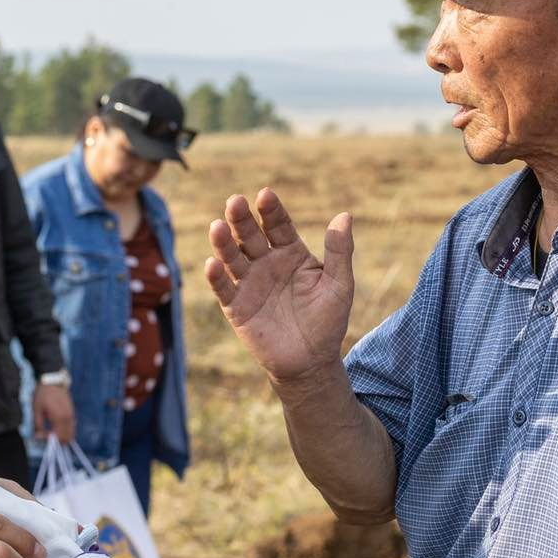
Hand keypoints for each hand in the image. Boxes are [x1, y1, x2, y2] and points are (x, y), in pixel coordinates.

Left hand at [33, 384, 76, 443]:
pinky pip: (72, 426)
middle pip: (67, 437)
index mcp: (59, 418)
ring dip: (62, 435)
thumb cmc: (43, 395)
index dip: (50, 440)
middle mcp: (68, 418)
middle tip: (46, 434)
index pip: (59, 437)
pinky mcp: (72, 412)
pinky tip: (57, 427)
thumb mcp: (36, 410)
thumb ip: (38, 425)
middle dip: (57, 440)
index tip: (40, 435)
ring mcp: (71, 415)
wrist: (53, 381)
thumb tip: (38, 437)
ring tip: (51, 431)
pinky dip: (66, 430)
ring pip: (71, 433)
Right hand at [205, 189, 354, 386]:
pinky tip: (213, 264)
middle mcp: (266, 263)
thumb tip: (344, 216)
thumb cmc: (328, 321)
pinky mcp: (236, 307)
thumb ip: (339, 251)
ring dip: (224, 242)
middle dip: (241, 219)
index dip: (271, 211)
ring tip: (217, 227)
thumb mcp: (338, 284)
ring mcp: (249, 284)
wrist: (311, 362)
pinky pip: (224, 288)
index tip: (265, 195)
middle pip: (251, 235)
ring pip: (233, 257)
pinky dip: (217, 277)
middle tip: (235, 202)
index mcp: (291, 253)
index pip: (279, 225)